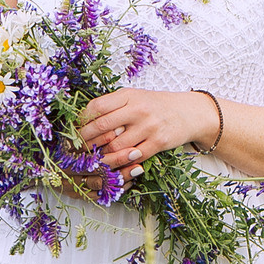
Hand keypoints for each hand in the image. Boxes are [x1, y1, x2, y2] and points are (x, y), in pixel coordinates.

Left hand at [74, 88, 217, 180]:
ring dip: (101, 157)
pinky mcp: (158, 142)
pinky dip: (120, 165)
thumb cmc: (157, 105)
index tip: (73, 132)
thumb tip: (84, 120)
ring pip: (115, 146)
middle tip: (76, 151)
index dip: (81, 121)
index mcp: (128, 96)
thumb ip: (114, 106)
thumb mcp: (135, 97)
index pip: (96, 107)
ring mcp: (148, 126)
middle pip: (102, 127)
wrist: (189, 112)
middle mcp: (137, 109)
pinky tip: (113, 168)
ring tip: (92, 161)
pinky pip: (133, 158)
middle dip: (85, 142)